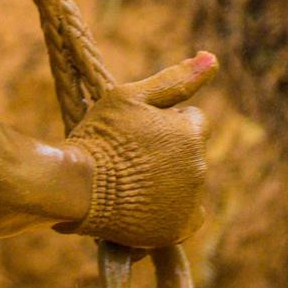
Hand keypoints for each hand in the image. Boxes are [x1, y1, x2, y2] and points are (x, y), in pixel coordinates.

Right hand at [63, 51, 217, 248]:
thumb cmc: (99, 136)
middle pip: (189, 154)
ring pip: (186, 185)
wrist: (75, 185)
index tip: (137, 134)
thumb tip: (213, 57)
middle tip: (129, 158)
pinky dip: (169, 213)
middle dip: (168, 154)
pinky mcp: (176, 229)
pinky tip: (143, 206)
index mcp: (190, 133)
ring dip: (167, 181)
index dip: (164, 125)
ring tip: (129, 182)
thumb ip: (175, 80)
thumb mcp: (129, 97)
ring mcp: (189, 201)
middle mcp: (198, 167)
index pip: (193, 122)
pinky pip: (185, 219)